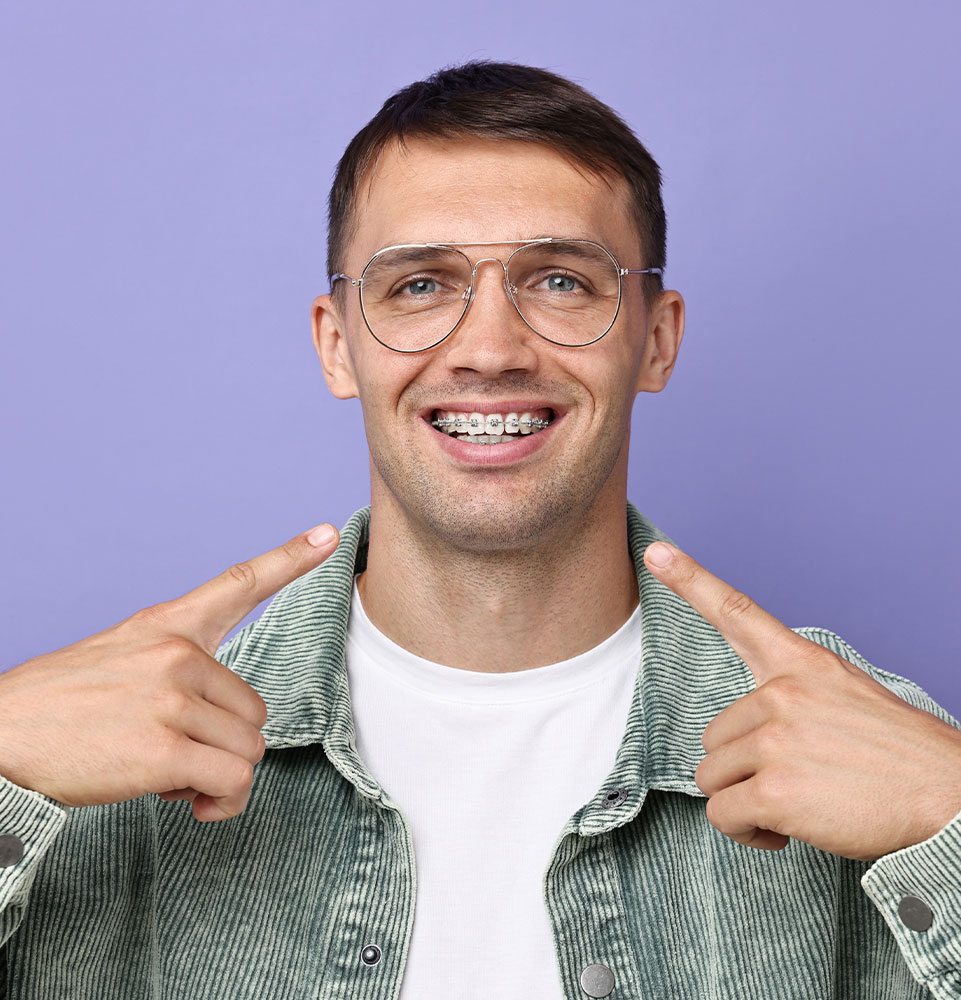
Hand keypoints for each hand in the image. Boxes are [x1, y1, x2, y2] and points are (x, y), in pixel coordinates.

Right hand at [0, 523, 339, 822]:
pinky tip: (191, 802)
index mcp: (166, 626)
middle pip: (255, 711)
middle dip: (224, 743)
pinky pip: (233, 780)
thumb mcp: (119, 659)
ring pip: (250, 748)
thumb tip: (229, 723)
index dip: (290, 558)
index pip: (239, 583)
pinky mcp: (163, 749)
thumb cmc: (61, 706)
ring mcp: (172, 699)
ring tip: (172, 775)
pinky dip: (222, 802)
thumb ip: (178, 671)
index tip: (329, 535)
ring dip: (221, 775)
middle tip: (177, 753)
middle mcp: (176, 653)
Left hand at [643, 541, 960, 861]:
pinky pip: (722, 814)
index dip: (690, 579)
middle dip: (744, 767)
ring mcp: (775, 740)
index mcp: (802, 665)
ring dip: (744, 800)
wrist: (953, 799)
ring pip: (713, 776)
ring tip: (795, 805)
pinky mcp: (774, 789)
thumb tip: (754, 728)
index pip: (736, 612)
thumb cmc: (900, 757)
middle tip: (794, 781)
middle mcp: (782, 694)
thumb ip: (794, 697)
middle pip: (714, 736)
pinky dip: (746, 832)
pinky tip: (783, 832)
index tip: (656, 553)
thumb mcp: (847, 698)